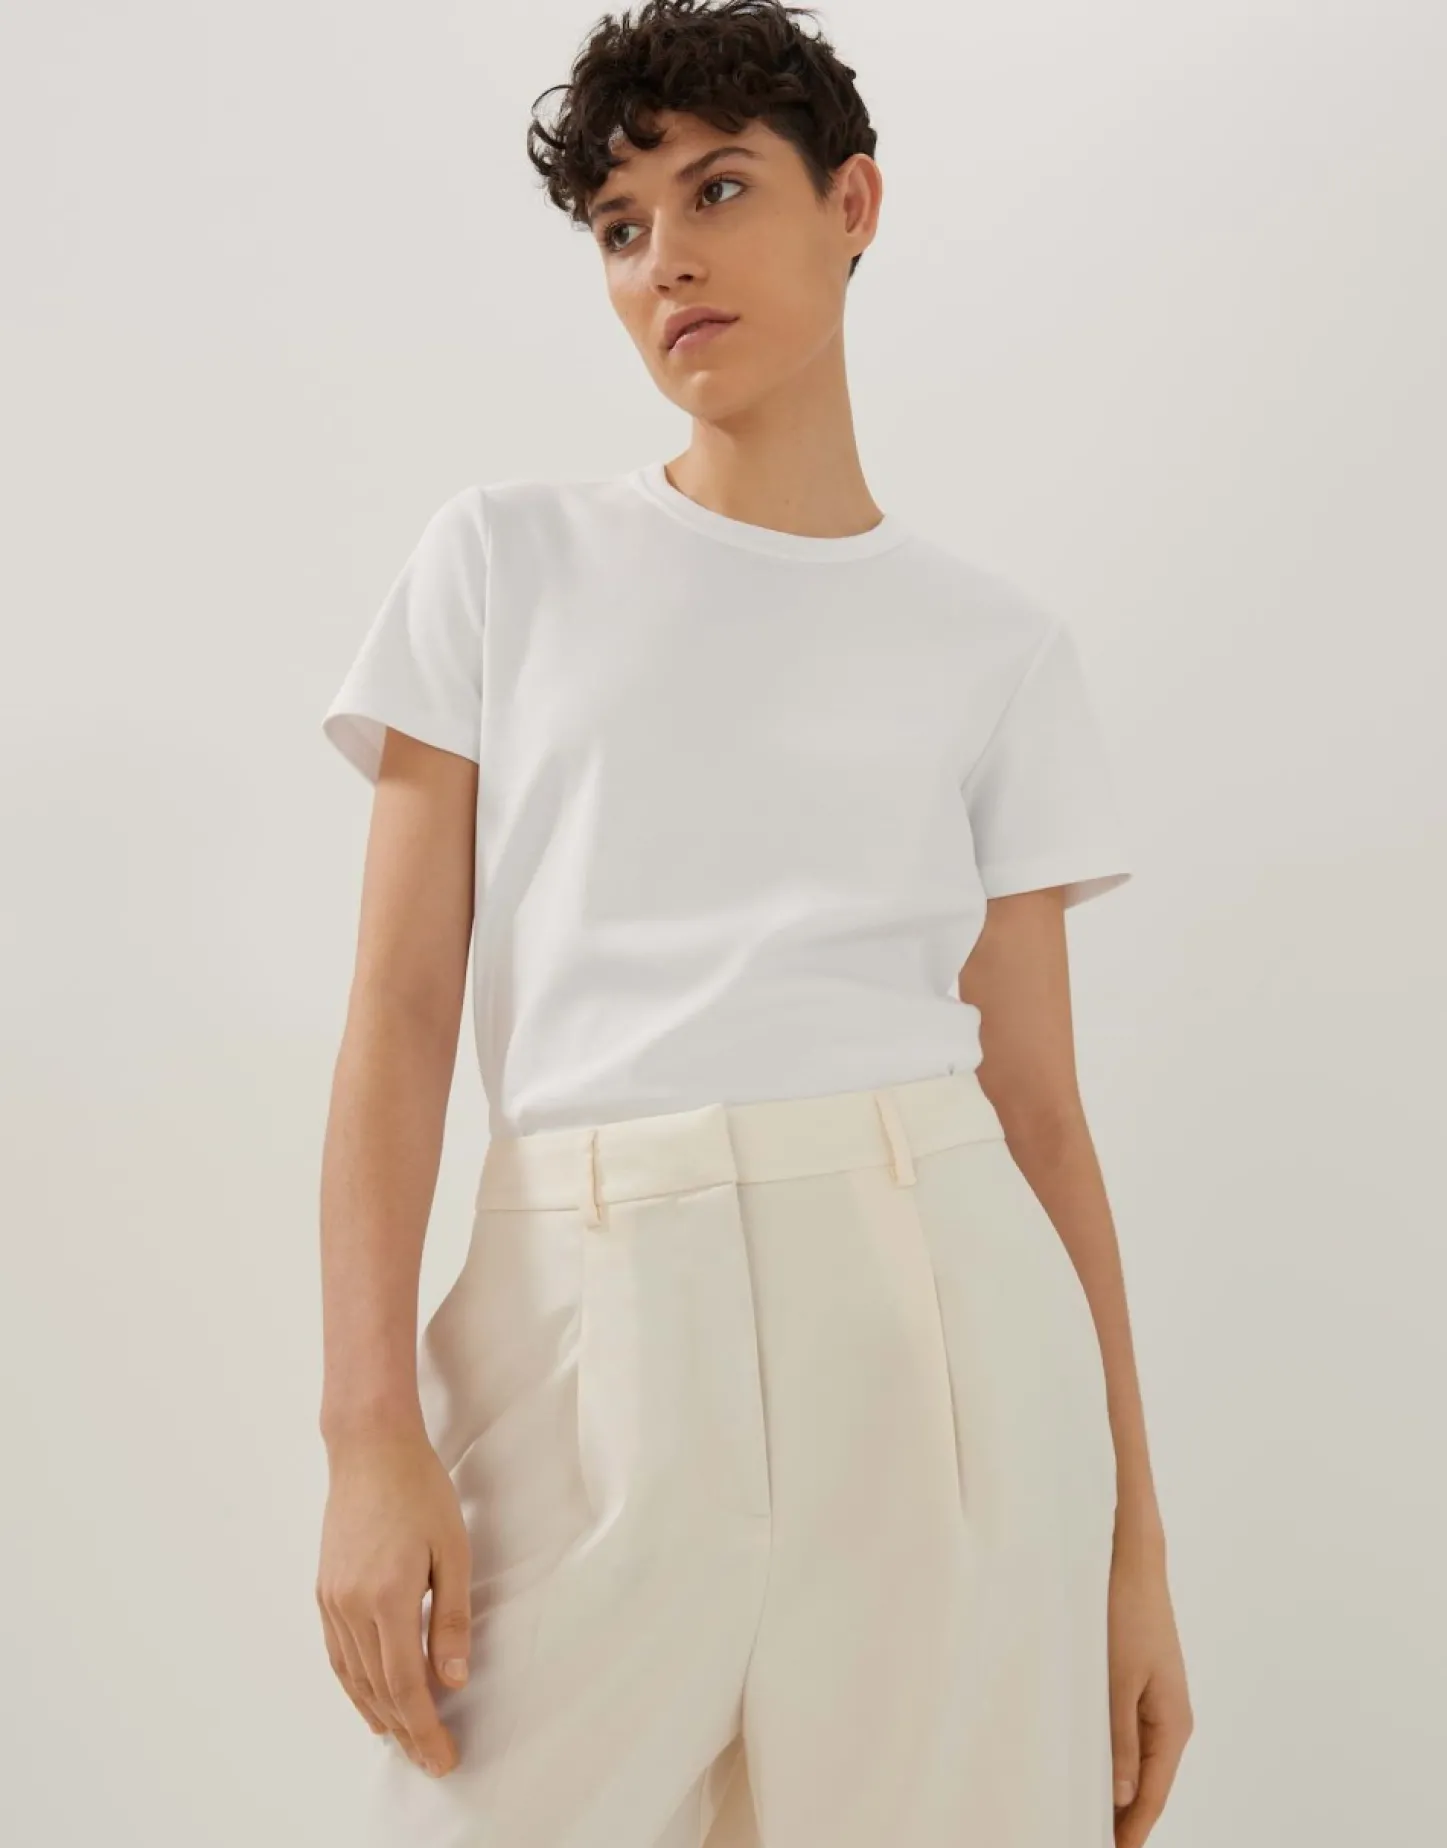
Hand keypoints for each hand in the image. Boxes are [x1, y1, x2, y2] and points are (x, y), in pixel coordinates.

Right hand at [315, 1426, 472, 1777]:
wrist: (370, 1448)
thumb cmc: (419, 1490)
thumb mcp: (454, 1550)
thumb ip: (453, 1618)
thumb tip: (454, 1680)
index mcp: (389, 1597)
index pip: (407, 1684)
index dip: (425, 1727)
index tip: (444, 1756)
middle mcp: (352, 1606)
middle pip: (379, 1689)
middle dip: (407, 1732)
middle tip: (432, 1760)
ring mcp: (332, 1600)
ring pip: (354, 1678)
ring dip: (380, 1715)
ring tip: (406, 1741)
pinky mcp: (324, 1591)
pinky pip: (338, 1655)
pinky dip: (355, 1686)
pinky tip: (370, 1702)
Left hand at [1108, 1522, 1192, 1844]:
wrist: (1131, 1559)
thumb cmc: (1124, 1612)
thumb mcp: (1115, 1679)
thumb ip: (1117, 1739)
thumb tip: (1119, 1796)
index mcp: (1172, 1724)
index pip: (1152, 1796)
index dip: (1131, 1832)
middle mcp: (1170, 1719)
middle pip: (1146, 1785)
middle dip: (1123, 1818)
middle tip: (1093, 1840)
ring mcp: (1157, 1701)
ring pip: (1137, 1762)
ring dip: (1116, 1791)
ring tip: (1089, 1818)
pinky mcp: (1140, 1684)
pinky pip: (1129, 1736)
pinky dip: (1113, 1759)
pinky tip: (1093, 1768)